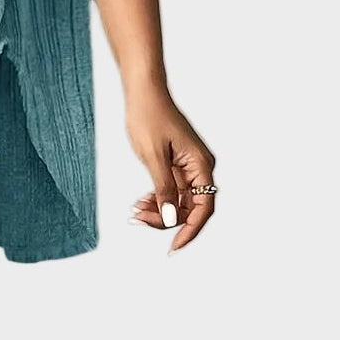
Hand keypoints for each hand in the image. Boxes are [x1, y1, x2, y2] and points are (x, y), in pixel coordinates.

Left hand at [125, 87, 216, 250]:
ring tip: (135, 210)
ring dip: (159, 211)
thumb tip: (169, 217)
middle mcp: (200, 169)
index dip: (190, 231)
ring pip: (178, 202)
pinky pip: (171, 191)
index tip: (173, 247)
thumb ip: (163, 188)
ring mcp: (189, 168)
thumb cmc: (149, 116)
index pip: (203, 209)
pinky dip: (157, 199)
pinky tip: (140, 202)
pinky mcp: (177, 166)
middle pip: (190, 209)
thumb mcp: (153, 156)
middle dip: (165, 219)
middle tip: (138, 218)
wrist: (144, 92)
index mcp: (201, 166)